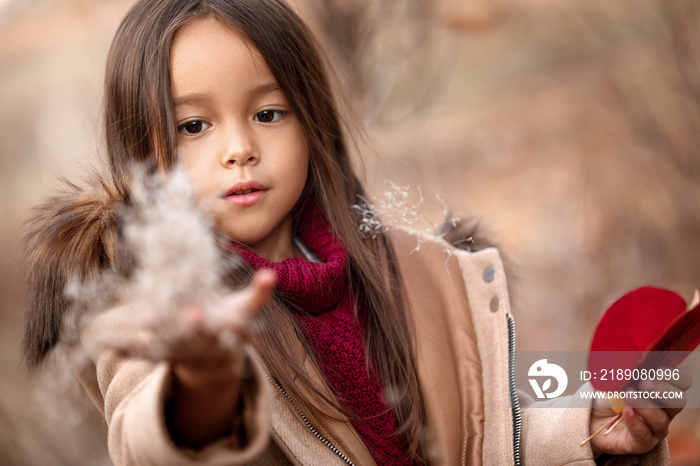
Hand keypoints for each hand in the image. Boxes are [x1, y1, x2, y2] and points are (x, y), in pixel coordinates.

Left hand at [84, 270, 275, 447]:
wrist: (211, 362)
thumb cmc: (229, 325)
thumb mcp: (245, 311)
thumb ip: (259, 294)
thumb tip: (271, 275)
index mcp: (222, 335)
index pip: (223, 332)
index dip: (222, 327)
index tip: (215, 317)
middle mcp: (199, 347)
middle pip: (195, 340)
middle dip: (191, 329)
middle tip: (188, 316)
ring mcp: (177, 351)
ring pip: (165, 347)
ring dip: (153, 339)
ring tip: (143, 325)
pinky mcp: (158, 354)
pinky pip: (139, 353)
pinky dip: (124, 348)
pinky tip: (105, 341)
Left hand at [589, 370, 691, 456]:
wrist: (587, 417)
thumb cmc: (605, 394)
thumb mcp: (612, 378)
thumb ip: (623, 371)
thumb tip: (628, 363)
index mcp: (660, 389)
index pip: (681, 382)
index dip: (673, 376)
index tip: (655, 371)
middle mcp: (663, 409)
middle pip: (678, 401)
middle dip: (663, 390)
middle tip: (643, 383)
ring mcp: (654, 428)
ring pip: (661, 420)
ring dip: (645, 406)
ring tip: (628, 395)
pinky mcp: (641, 443)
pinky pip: (643, 435)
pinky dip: (634, 422)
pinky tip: (625, 411)